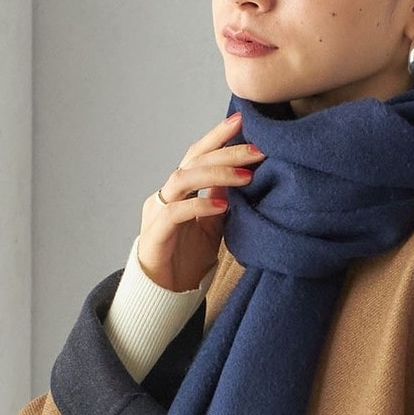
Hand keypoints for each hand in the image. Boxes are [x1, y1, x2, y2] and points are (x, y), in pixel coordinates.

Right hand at [137, 109, 265, 290]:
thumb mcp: (213, 227)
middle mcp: (167, 195)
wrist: (166, 293)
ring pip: (183, 179)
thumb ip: (221, 200)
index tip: (242, 121)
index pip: (198, 155)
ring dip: (216, 174)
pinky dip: (200, 206)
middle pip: (193, 161)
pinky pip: (176, 212)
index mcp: (180, 191)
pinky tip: (223, 206)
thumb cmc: (187, 260)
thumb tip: (241, 174)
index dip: (217, 136)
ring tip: (246, 176)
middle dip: (226, 152)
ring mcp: (158, 212)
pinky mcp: (156, 233)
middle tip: (257, 150)